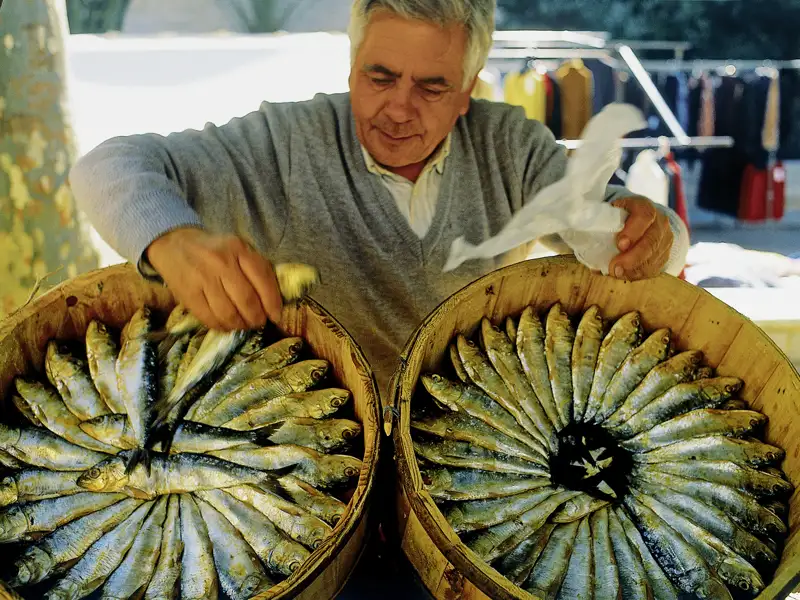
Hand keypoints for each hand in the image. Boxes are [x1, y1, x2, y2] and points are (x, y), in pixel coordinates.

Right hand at [146, 227, 282, 330]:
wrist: (175, 244)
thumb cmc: (215, 250)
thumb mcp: (239, 249)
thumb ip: (256, 269)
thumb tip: (274, 302)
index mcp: (239, 249)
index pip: (263, 280)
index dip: (272, 303)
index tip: (275, 316)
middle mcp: (221, 263)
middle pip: (247, 300)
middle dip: (257, 318)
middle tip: (258, 322)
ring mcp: (202, 279)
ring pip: (228, 313)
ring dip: (240, 325)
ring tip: (243, 324)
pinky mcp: (187, 294)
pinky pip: (209, 318)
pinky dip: (222, 327)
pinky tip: (227, 325)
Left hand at [609, 197, 673, 279]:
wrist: (643, 221)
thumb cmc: (620, 217)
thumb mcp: (612, 213)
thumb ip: (603, 224)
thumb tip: (589, 245)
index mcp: (644, 207)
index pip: (644, 216)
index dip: (633, 231)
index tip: (620, 244)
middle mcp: (659, 222)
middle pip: (651, 241)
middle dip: (633, 256)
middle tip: (615, 267)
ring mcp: (664, 239)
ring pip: (654, 256)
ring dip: (634, 268)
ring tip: (617, 273)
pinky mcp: (664, 254)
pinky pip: (654, 267)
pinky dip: (638, 273)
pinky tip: (625, 275)